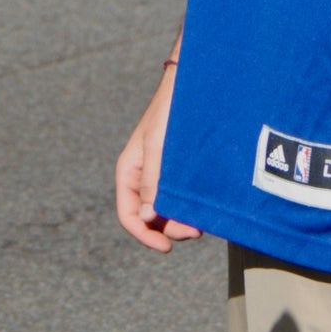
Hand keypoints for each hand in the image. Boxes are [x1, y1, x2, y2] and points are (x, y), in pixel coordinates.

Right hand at [115, 67, 201, 251]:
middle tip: (195, 231)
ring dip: (180, 219)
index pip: (128, 215)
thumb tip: (145, 218)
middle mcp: (143, 176)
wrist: (193, 84)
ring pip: (166, 209)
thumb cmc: (170, 111)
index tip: (167, 247)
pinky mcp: (178, 169)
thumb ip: (151, 182)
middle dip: (169, 229)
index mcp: (129, 171)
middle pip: (149, 218)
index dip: (144, 236)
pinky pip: (178, 195)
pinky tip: (202, 206)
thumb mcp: (158, 146)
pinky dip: (188, 206)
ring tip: (201, 219)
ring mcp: (161, 173)